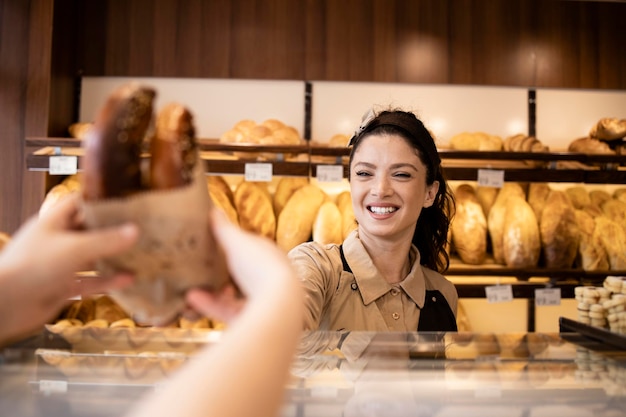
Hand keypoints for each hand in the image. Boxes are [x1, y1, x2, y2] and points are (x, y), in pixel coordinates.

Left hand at [0, 194, 138, 341]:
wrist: (4, 306)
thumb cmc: (32, 267)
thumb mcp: (74, 248)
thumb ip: (106, 240)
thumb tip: (136, 230)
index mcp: (53, 222)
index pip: (79, 202)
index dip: (100, 199)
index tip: (125, 199)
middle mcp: (55, 241)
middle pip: (88, 230)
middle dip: (112, 229)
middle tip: (138, 226)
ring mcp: (58, 265)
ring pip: (91, 257)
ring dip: (112, 256)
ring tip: (138, 252)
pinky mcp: (61, 287)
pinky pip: (90, 281)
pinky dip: (108, 281)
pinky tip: (128, 279)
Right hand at [185, 209, 293, 323]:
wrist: (278, 307)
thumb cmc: (261, 267)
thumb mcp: (237, 242)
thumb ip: (223, 228)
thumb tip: (213, 209)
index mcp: (271, 256)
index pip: (253, 248)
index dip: (234, 245)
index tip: (214, 244)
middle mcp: (271, 279)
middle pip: (244, 274)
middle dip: (223, 272)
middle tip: (201, 267)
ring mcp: (263, 302)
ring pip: (235, 296)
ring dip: (213, 291)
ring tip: (191, 286)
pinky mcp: (253, 320)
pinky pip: (229, 312)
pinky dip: (211, 305)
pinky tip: (192, 299)